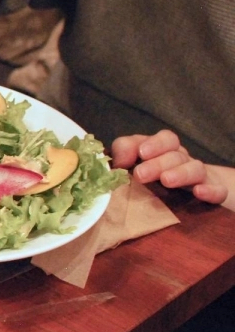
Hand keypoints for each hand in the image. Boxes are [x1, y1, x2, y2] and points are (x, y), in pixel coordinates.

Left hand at [112, 130, 231, 206]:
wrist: (198, 192)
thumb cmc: (159, 176)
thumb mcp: (140, 165)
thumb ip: (125, 157)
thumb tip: (114, 164)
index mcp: (167, 151)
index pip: (165, 139)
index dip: (153, 143)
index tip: (140, 154)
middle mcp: (184, 160)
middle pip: (175, 155)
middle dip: (158, 163)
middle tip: (141, 175)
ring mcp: (200, 176)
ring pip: (195, 168)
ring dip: (180, 173)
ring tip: (166, 181)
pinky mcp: (214, 191)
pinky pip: (218, 189)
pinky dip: (210, 190)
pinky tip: (199, 192)